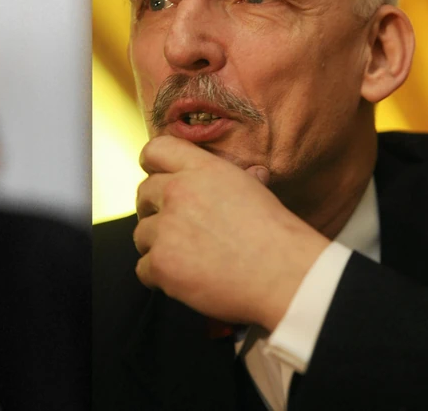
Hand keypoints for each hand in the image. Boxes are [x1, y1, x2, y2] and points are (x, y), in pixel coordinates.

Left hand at [133, 135, 329, 330]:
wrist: (286, 276)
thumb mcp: (256, 191)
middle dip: (155, 210)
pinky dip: (160, 276)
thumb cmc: (276, 236)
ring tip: (190, 257)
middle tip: (178, 228)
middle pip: (143, 193)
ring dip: (158, 246)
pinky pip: (143, 268)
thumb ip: (236, 180)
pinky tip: (186, 277)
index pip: (156, 149)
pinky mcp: (161, 262)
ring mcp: (167, 228)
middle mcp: (179, 192)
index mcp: (202, 169)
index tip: (158, 180)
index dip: (152, 165)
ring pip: (141, 233)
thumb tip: (252, 174)